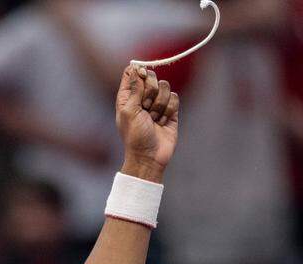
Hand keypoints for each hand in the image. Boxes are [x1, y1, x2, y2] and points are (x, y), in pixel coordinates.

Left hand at [115, 65, 179, 180]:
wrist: (150, 157)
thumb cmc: (135, 136)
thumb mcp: (129, 110)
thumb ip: (134, 88)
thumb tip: (137, 68)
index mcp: (128, 96)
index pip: (132, 72)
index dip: (139, 71)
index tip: (142, 77)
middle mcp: (142, 97)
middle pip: (151, 76)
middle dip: (150, 91)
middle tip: (145, 107)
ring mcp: (157, 103)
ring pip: (165, 87)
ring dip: (159, 105)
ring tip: (153, 119)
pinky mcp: (171, 111)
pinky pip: (174, 98)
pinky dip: (169, 111)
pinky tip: (162, 123)